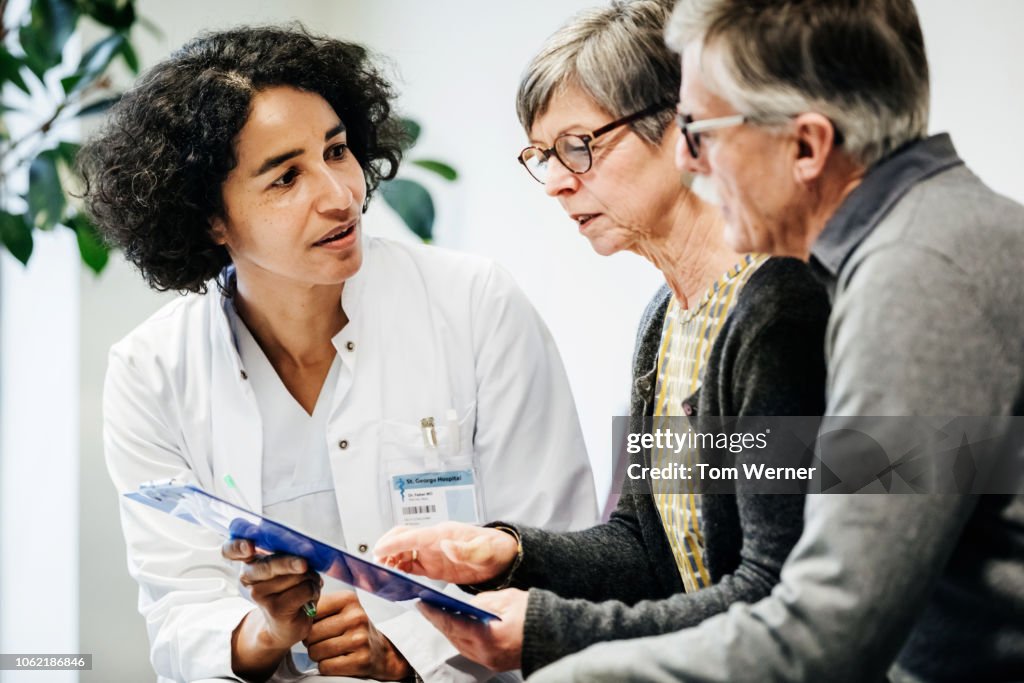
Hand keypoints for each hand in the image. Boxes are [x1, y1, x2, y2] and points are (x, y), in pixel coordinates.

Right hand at [223, 539, 321, 679]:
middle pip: (268, 565)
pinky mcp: (275, 608)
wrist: (285, 625)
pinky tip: (309, 597)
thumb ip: (287, 556)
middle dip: (289, 563)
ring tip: (309, 585)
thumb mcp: (285, 567)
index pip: (231, 550)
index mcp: (249, 562)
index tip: (249, 547)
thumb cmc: (287, 589)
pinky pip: (303, 590)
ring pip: (295, 576)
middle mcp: (248, 577)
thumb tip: (304, 553)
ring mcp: (259, 594)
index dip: (237, 547)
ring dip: (310, 578)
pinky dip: (313, 591)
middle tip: (303, 564)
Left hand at [304, 591, 410, 679]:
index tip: (317, 625)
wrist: (381, 652)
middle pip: (311, 634)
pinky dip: (326, 667)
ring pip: (315, 652)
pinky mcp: (361, 661)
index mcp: (349, 599)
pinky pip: (325, 667)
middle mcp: (356, 617)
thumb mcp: (341, 609)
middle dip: (311, 641)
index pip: (311, 611)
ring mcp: (360, 639)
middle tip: (324, 640)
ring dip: (318, 655)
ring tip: (331, 650)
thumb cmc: (353, 629)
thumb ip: (320, 606)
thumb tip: (296, 613)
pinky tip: (337, 660)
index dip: (308, 622)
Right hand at [374, 522, 518, 584]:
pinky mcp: (432, 565)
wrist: (501, 557)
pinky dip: (398, 568)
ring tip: (379, 570)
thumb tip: (445, 544)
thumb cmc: (494, 550)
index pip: (414, 535)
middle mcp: (434, 540)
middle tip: (374, 562)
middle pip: (403, 537)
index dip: (395, 543)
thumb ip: (466, 549)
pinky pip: (410, 564)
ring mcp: (431, 552)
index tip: (378, 550)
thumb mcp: (485, 551)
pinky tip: (392, 576)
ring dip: (390, 558)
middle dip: (386, 546)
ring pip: (403, 550)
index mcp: (444, 534)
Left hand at [418, 588, 526, 671]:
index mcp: (487, 636)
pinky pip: (470, 651)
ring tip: (442, 615)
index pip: (452, 623)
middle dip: (439, 622)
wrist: (557, 634)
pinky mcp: (495, 663)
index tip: (422, 604)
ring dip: (450, 631)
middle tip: (428, 608)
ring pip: (460, 646)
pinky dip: (462, 638)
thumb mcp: (507, 599)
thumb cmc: (535, 614)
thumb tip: (468, 605)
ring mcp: (490, 661)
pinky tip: (460, 627)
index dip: (434, 614)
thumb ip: (483, 602)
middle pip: (453, 637)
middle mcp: (485, 653)